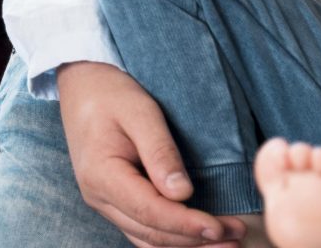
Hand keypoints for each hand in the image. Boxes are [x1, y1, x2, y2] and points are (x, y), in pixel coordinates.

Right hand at [56, 61, 246, 247]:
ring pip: (146, 238)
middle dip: (194, 239)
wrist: (83, 88)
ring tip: (227, 244)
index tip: (219, 227)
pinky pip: (143, 230)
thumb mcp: (140, 112)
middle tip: (237, 237)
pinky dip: (171, 239)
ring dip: (185, 245)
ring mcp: (105, 203)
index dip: (185, 224)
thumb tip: (183, 194)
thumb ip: (160, 152)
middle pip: (150, 232)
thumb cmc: (113, 94)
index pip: (149, 211)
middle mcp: (100, 197)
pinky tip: (198, 240)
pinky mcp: (116, 201)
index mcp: (102, 176)